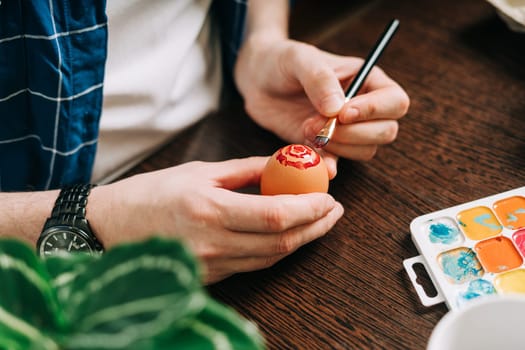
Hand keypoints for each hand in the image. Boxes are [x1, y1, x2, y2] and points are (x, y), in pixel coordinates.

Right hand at [89, 157, 343, 283]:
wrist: (110, 228)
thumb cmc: (151, 194)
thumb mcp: (199, 172)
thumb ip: (245, 171)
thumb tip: (283, 165)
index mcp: (210, 211)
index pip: (276, 216)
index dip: (310, 209)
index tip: (330, 196)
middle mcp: (213, 244)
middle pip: (281, 243)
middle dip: (316, 227)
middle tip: (334, 209)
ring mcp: (211, 265)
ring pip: (271, 258)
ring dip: (301, 239)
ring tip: (319, 219)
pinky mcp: (210, 277)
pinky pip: (254, 265)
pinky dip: (277, 249)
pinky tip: (288, 234)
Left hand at [234, 37, 409, 177]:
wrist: (258, 81)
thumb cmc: (282, 61)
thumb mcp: (299, 59)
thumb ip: (320, 80)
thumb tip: (338, 109)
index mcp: (367, 80)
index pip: (395, 102)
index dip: (376, 111)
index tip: (344, 113)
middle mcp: (364, 107)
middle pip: (386, 131)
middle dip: (353, 133)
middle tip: (318, 123)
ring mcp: (347, 130)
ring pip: (365, 150)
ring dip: (338, 146)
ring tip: (306, 128)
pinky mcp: (327, 146)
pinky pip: (338, 162)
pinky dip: (328, 164)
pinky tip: (313, 156)